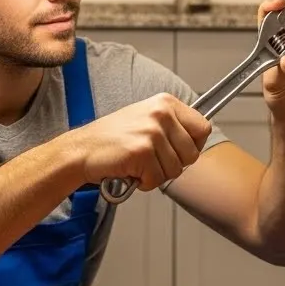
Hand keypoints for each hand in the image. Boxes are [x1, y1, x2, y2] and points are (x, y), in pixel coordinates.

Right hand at [63, 93, 212, 190]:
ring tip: (137, 164)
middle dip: (173, 165)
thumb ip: (173, 126)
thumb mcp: (146, 119)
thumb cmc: (112, 139)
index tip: (179, 152)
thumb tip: (198, 141)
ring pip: (175, 170)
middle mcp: (161, 113)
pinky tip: (130, 170)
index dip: (194, 146)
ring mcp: (152, 132)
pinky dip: (144, 182)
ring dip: (157, 175)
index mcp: (166, 102)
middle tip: (151, 161)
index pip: (203, 128)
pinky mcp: (141, 152)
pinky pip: (157, 179)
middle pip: (192, 154)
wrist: (81, 149)